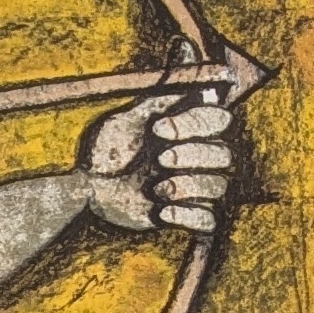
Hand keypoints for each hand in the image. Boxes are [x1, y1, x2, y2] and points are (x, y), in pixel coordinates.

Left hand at [82, 81, 240, 238]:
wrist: (89, 185)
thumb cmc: (108, 150)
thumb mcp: (126, 121)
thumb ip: (158, 105)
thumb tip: (196, 92)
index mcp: (188, 131)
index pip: (218, 120)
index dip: (196, 123)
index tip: (159, 129)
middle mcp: (197, 157)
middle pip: (224, 155)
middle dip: (194, 155)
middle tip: (161, 159)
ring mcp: (193, 188)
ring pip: (218, 186)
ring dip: (189, 186)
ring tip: (158, 189)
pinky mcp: (185, 216)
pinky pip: (208, 220)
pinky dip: (188, 216)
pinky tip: (162, 211)